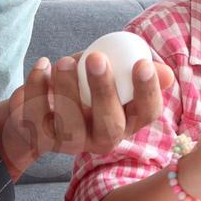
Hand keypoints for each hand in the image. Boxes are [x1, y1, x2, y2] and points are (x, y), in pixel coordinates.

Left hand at [1, 51, 172, 164]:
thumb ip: (128, 68)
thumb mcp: (108, 73)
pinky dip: (36, 87)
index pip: (147, 114)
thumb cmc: (83, 85)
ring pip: (70, 124)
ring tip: (63, 61)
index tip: (142, 63)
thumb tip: (164, 73)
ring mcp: (71, 142)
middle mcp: (103, 138)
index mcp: (127, 120)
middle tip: (97, 58)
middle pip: (110, 126)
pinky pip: (36, 117)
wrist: (38, 107)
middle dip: (105, 91)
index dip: (148, 92)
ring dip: (67, 88)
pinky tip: (42, 66)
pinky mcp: (40, 140)